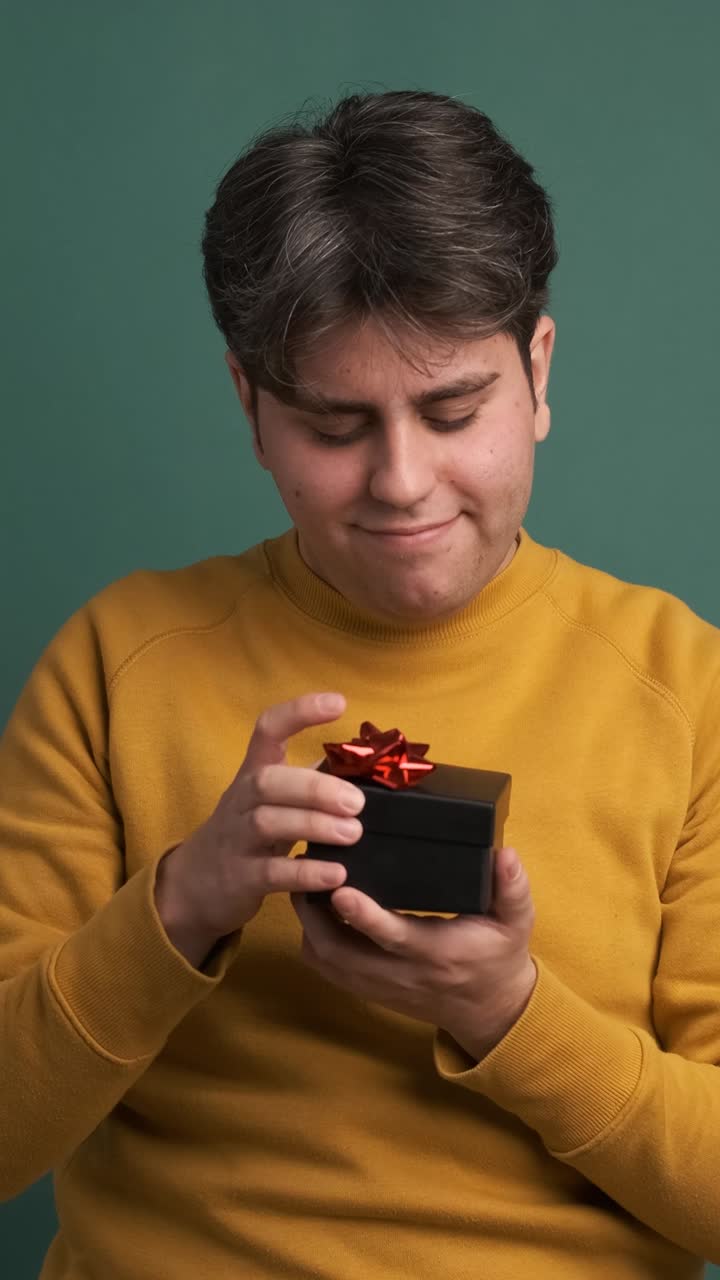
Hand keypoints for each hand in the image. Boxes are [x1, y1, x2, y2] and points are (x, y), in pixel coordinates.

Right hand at [154, 692, 364, 965]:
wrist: (194, 886)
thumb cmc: (247, 835)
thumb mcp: (271, 802)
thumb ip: (308, 781)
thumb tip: (362, 761)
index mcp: (253, 774)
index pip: (268, 729)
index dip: (300, 712)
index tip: (339, 703)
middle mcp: (241, 801)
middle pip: (267, 781)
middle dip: (314, 787)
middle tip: (356, 802)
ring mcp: (236, 840)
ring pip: (268, 823)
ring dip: (315, 825)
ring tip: (353, 833)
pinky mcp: (239, 878)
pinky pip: (270, 873)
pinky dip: (305, 873)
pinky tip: (337, 874)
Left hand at [291, 846, 536, 1060]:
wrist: (490, 1009)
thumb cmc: (498, 956)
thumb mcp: (516, 922)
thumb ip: (513, 888)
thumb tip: (506, 854)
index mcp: (436, 953)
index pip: (393, 937)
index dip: (363, 915)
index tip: (340, 889)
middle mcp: (402, 974)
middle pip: (342, 952)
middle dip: (314, 913)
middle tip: (305, 868)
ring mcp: (381, 985)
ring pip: (328, 962)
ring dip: (309, 924)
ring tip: (303, 881)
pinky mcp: (370, 989)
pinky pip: (329, 970)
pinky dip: (313, 940)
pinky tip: (314, 910)